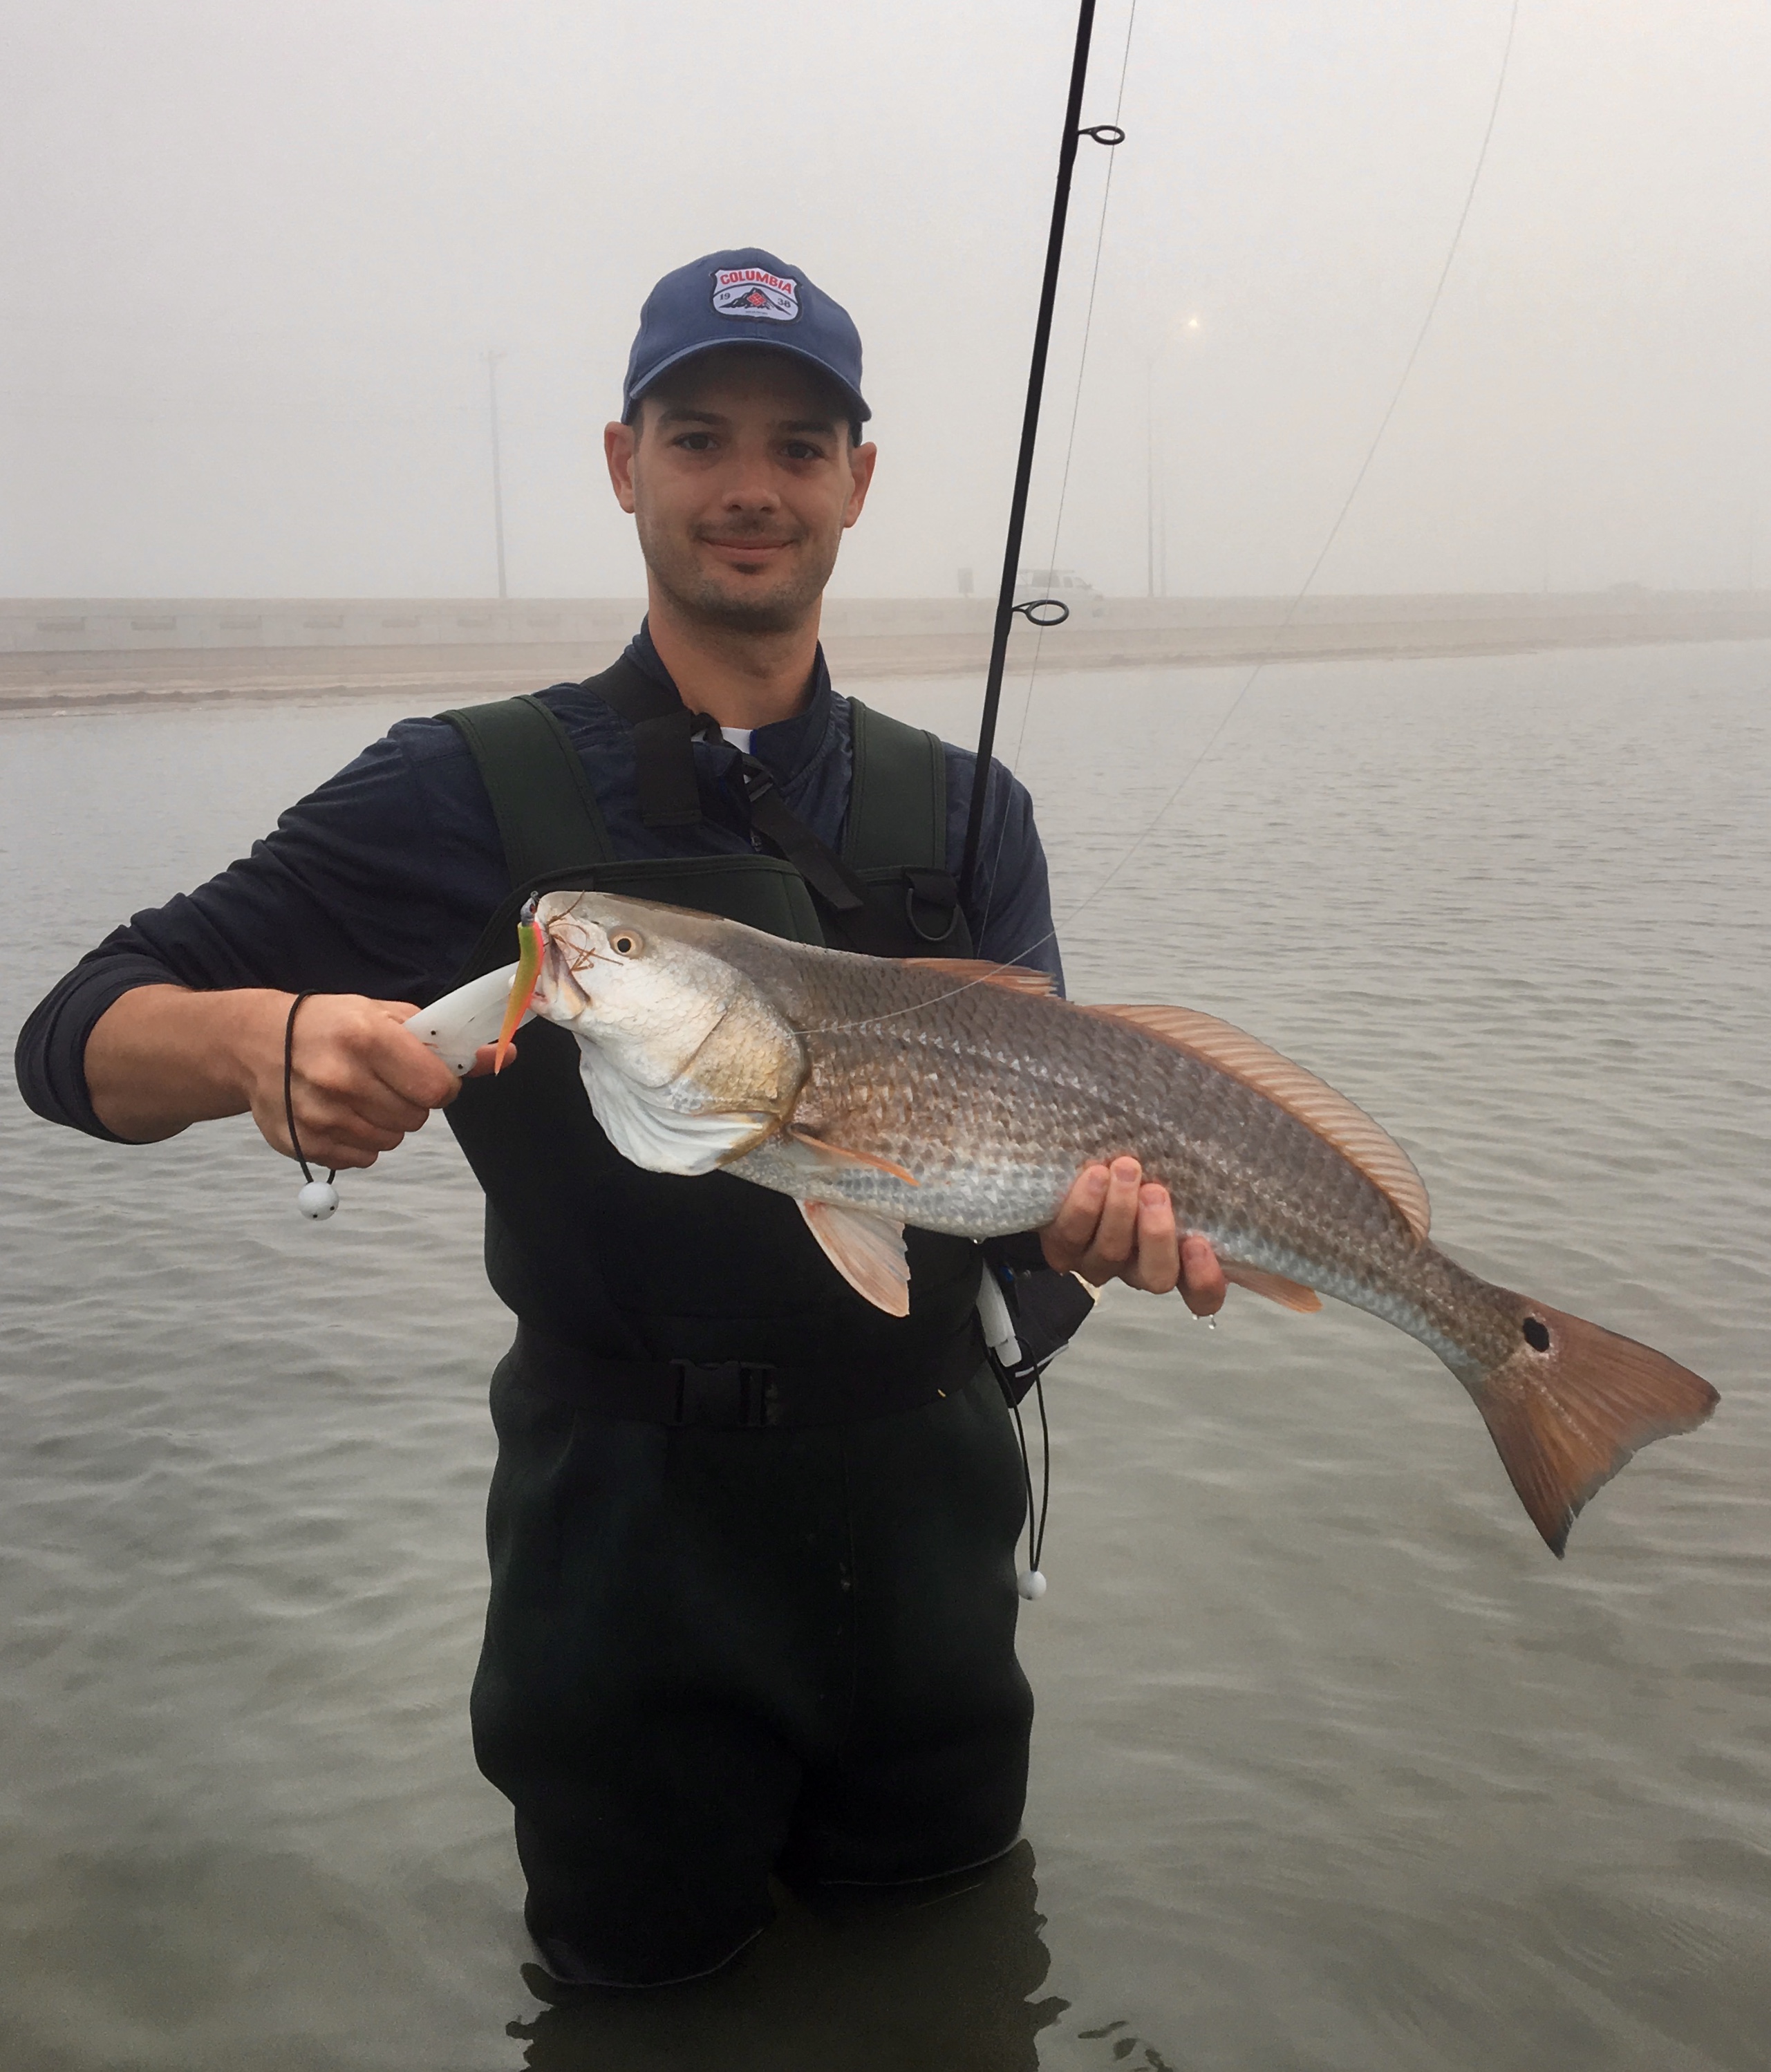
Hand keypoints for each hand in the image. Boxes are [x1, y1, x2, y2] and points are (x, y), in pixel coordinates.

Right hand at [247, 993, 494, 1171]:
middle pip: (416, 1118)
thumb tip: (505, 1056)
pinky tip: (340, 1113)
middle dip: (411, 1102)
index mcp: (367, 1038)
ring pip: (391, 1140)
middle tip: (385, 1081)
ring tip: (360, 1095)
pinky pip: (362, 1158)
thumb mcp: (387, 1017)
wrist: (257, 1042)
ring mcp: (320, 1115)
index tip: (427, 1076)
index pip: (437, 1087)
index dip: (440, 1085)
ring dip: (386, 1123)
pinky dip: (359, 1141)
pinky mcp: (304, 1143)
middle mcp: (341, 1078)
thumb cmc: (332, 1025)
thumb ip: (445, 1041)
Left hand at [1040, 1158, 1226, 1315]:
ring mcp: (1096, 1260)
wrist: (1077, 1157)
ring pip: (1108, 1256)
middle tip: (1158, 1191)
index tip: (1202, 1241)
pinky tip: (1093, 1175)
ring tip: (1125, 1168)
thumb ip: (1233, 1193)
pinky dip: (1081, 1207)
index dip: (1204, 1280)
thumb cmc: (1150, 1163)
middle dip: (1156, 1235)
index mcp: (1178, 1261)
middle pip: (1154, 1276)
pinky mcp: (1059, 1244)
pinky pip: (1067, 1238)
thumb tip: (1299, 1254)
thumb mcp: (1195, 1175)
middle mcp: (1137, 1268)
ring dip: (1118, 1211)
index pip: (1202, 1295)